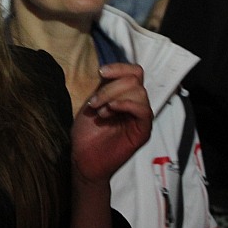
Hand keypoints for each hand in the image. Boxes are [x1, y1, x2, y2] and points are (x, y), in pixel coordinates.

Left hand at [71, 62, 151, 183]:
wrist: (83, 160)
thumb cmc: (87, 134)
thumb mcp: (93, 103)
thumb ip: (104, 87)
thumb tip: (109, 69)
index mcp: (124, 96)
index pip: (134, 72)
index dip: (119, 67)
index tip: (101, 72)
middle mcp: (135, 105)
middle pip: (135, 80)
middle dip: (111, 87)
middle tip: (94, 103)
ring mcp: (140, 118)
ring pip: (139, 92)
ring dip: (115, 97)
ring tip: (100, 111)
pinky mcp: (143, 131)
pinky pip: (144, 111)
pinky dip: (127, 104)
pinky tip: (111, 110)